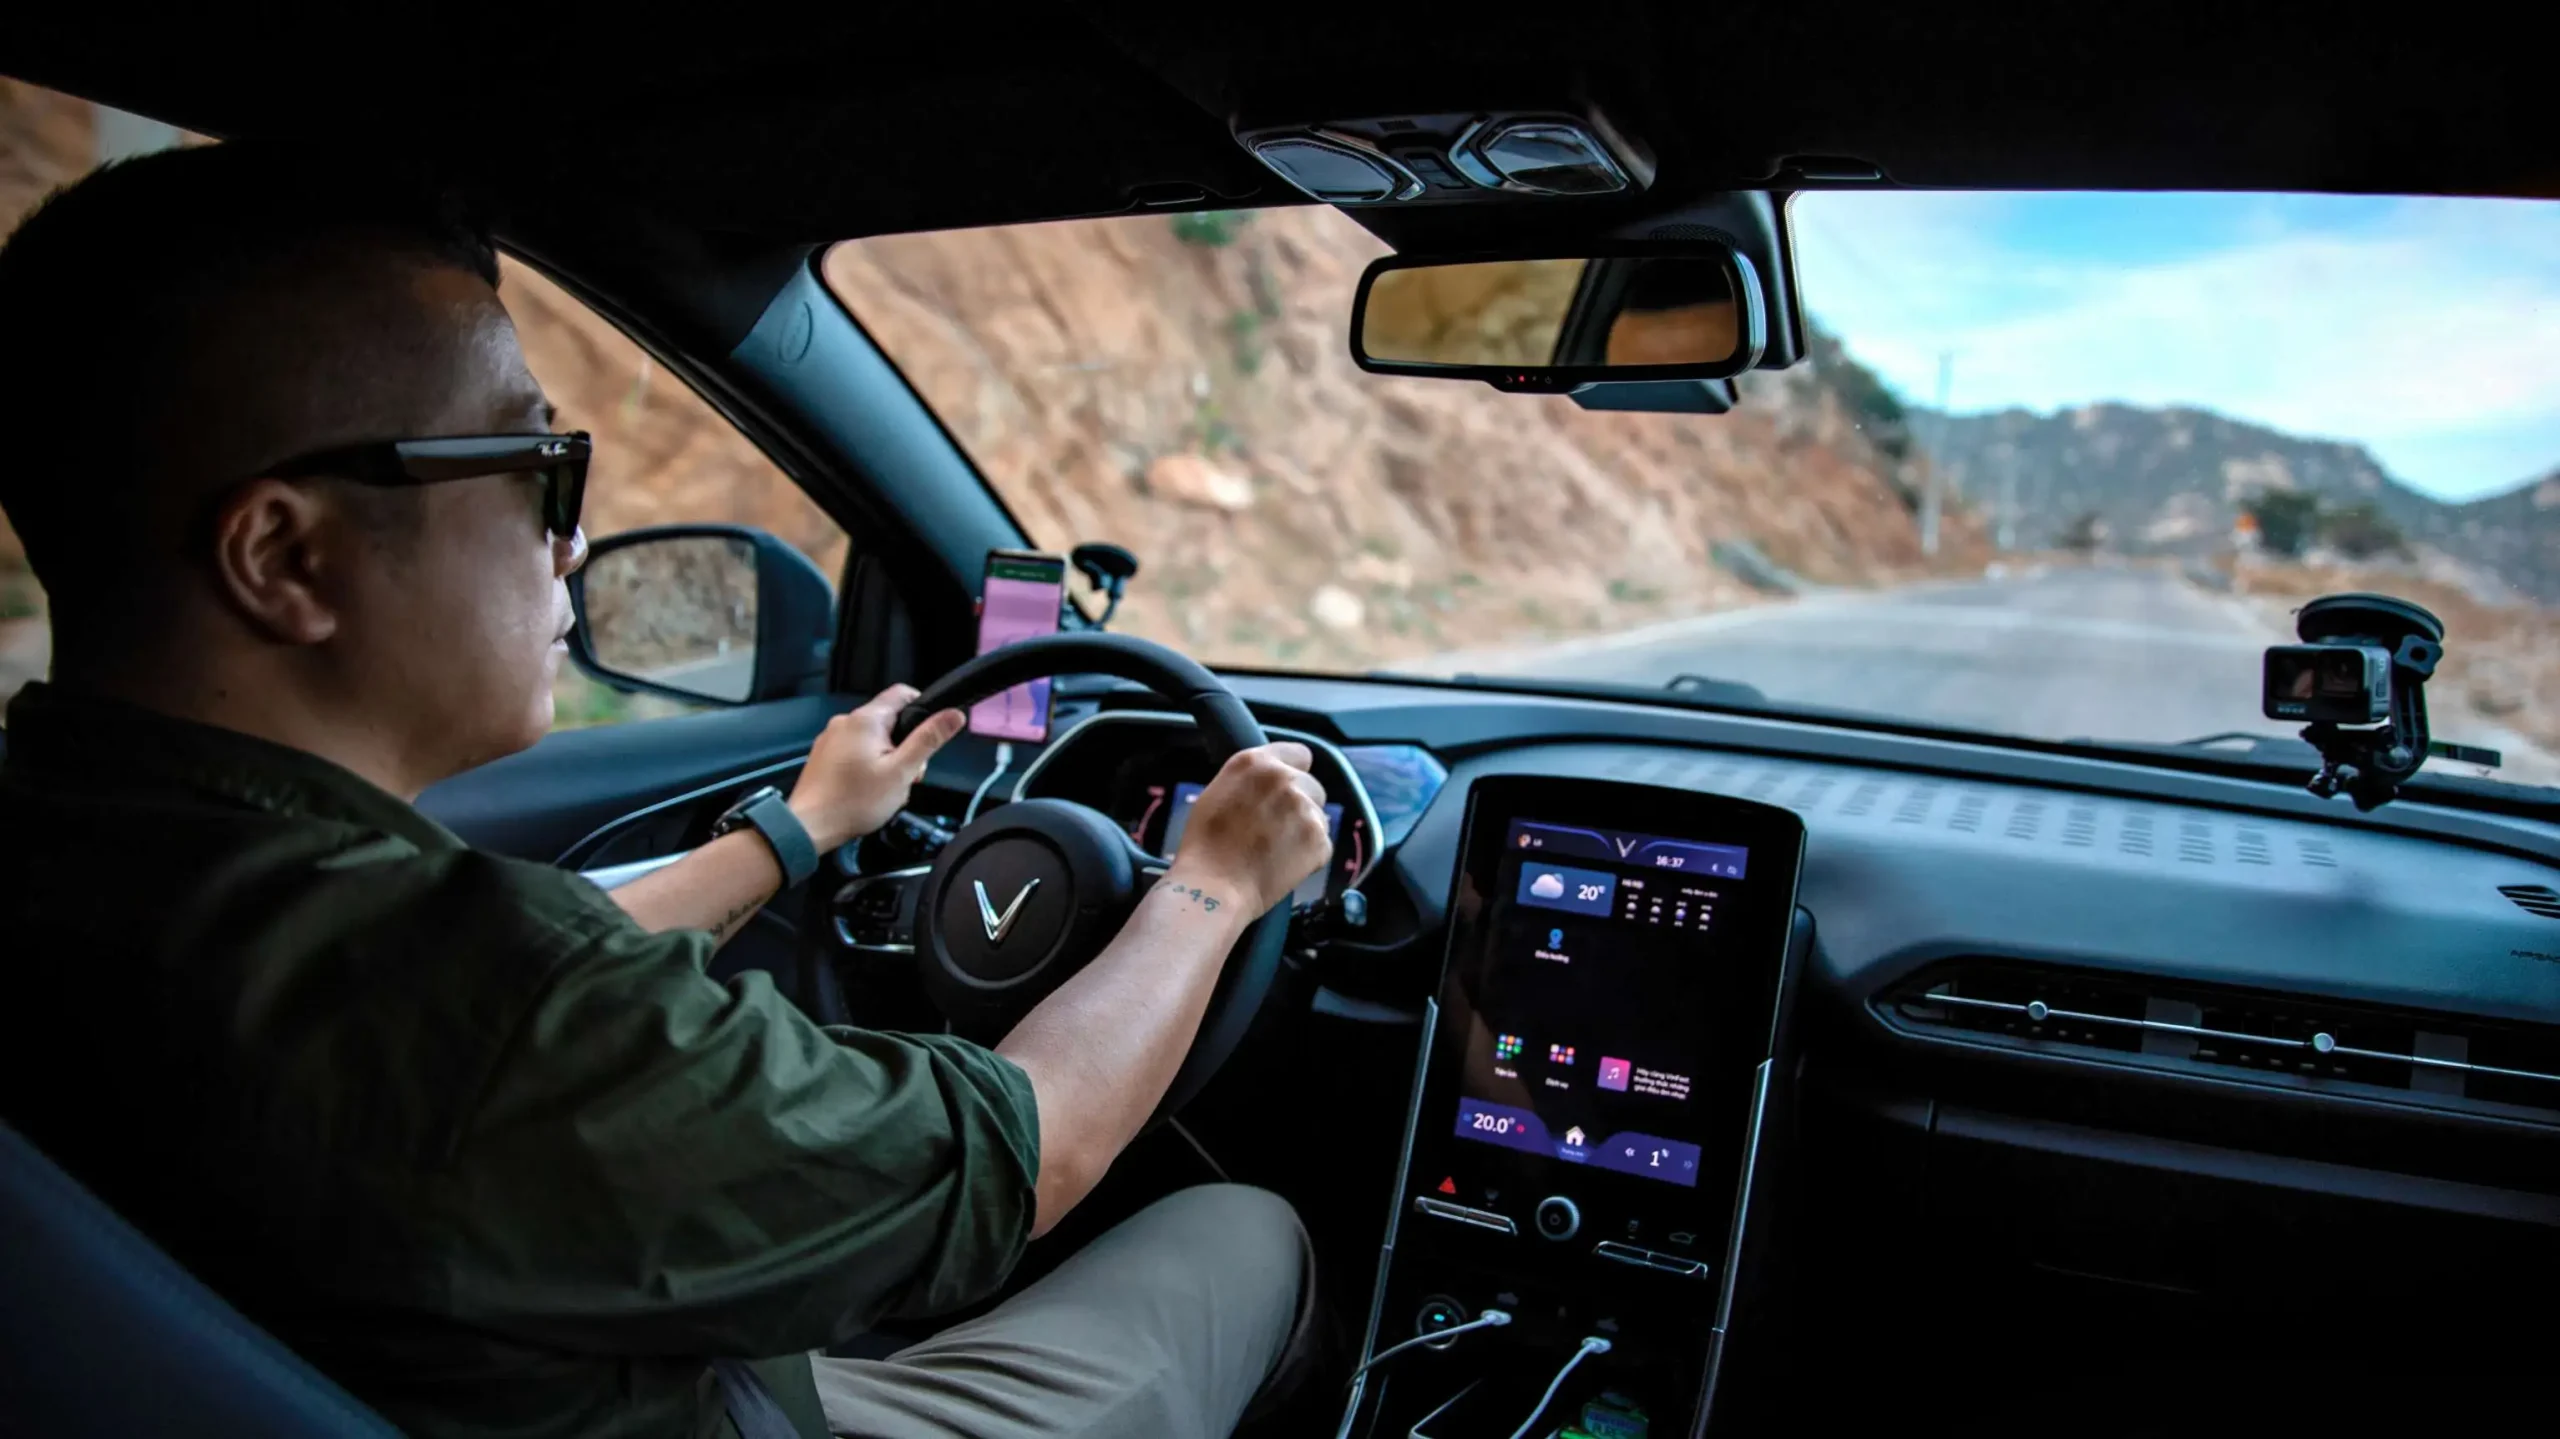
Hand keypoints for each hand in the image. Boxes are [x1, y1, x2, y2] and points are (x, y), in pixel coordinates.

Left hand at [786, 685, 965, 851]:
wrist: (809, 827)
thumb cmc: (856, 801)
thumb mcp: (901, 772)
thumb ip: (928, 740)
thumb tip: (954, 714)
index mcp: (865, 719)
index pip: (902, 693)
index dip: (923, 707)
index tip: (931, 733)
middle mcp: (845, 721)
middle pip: (888, 721)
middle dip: (904, 746)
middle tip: (906, 776)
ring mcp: (830, 738)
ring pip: (872, 739)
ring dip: (886, 759)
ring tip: (884, 789)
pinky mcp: (822, 756)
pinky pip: (854, 751)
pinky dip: (866, 766)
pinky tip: (865, 790)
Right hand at [1163, 742, 1333, 914]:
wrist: (1213, 886)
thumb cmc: (1205, 845)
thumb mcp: (1218, 793)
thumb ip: (1250, 781)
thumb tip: (1267, 786)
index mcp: (1256, 763)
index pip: (1300, 753)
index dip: (1294, 772)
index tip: (1287, 789)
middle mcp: (1285, 779)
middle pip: (1313, 786)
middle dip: (1301, 804)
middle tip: (1277, 828)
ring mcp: (1305, 808)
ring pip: (1319, 816)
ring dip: (1306, 830)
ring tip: (1278, 851)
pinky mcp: (1318, 839)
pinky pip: (1323, 844)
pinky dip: (1310, 856)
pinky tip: (1284, 865)